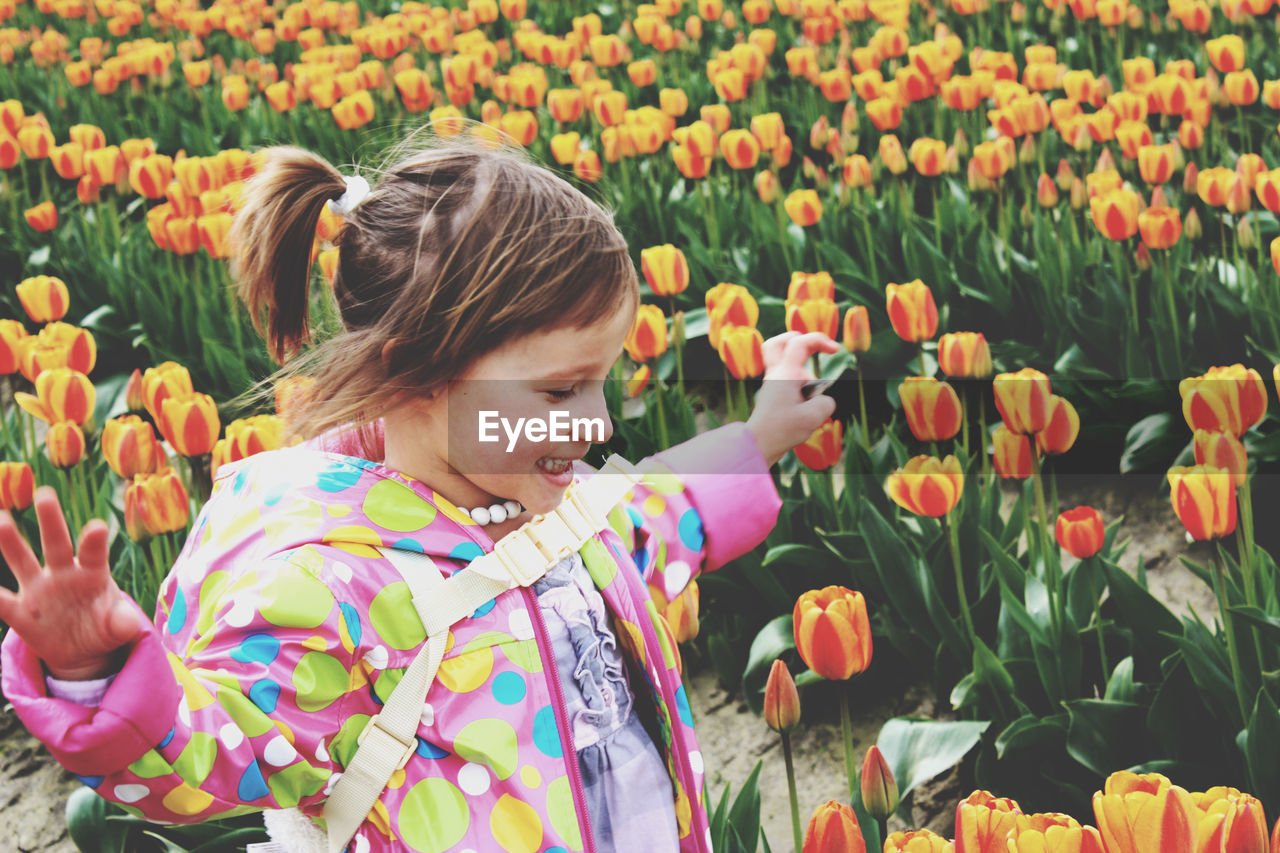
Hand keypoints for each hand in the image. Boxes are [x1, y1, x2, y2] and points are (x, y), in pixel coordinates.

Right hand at [0, 487, 141, 680]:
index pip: (94, 553)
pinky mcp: (21, 612)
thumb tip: (128, 624)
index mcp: (93, 572)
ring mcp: (39, 590)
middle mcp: (63, 573)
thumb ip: (122, 623)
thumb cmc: (104, 625)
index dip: (94, 541)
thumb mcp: (117, 627)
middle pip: (57, 544)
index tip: (97, 527)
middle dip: (51, 520)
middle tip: (45, 494)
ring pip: (22, 561)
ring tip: (2, 519)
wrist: (81, 647)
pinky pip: (1, 601)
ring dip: (10, 541)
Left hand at [746, 332, 839, 467]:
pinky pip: (786, 380)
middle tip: (811, 349)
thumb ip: (826, 402)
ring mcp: (771, 385)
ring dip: (803, 373)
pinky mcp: (772, 396)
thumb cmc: (782, 430)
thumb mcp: (814, 417)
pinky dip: (798, 386)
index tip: (835, 350)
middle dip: (797, 340)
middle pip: (779, 343)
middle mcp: (775, 375)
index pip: (800, 343)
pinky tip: (803, 409)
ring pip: (785, 363)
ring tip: (808, 402)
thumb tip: (822, 400)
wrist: (759, 445)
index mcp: (785, 374)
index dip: (820, 340)